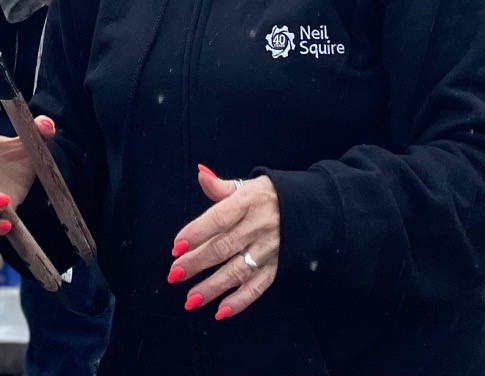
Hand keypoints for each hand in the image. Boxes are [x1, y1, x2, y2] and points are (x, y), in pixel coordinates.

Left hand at [166, 166, 280, 320]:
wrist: (309, 208)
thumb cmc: (269, 196)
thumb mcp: (247, 185)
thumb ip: (221, 186)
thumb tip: (200, 173)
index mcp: (248, 202)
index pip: (219, 218)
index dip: (197, 232)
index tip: (176, 245)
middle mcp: (258, 227)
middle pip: (224, 247)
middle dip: (197, 262)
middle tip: (174, 274)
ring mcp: (268, 250)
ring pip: (238, 271)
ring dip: (213, 287)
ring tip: (190, 299)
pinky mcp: (277, 267)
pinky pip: (258, 286)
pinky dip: (240, 301)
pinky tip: (221, 311)